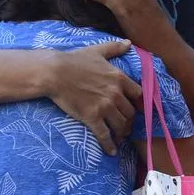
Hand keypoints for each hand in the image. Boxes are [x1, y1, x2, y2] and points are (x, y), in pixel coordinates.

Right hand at [47, 41, 141, 155]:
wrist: (55, 73)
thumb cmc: (75, 60)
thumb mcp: (97, 51)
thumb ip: (115, 48)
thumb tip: (129, 42)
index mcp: (119, 78)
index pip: (138, 94)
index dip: (138, 103)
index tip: (136, 108)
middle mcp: (115, 94)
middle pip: (130, 113)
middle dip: (130, 121)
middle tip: (127, 126)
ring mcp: (104, 107)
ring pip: (121, 125)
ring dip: (122, 133)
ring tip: (120, 137)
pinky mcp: (92, 118)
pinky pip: (105, 135)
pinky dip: (109, 145)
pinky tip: (111, 151)